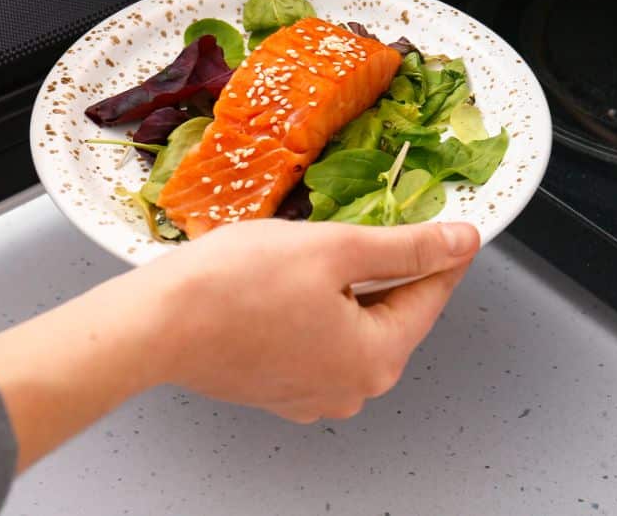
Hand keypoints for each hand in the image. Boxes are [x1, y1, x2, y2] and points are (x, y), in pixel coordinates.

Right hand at [0, 219, 478, 469]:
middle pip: (391, 314)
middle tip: (377, 221)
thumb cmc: (235, 286)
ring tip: (324, 244)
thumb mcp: (336, 249)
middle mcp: (349, 389)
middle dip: (388, 267)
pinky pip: (316, 339)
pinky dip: (316, 307)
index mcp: (375, 360)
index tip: (455, 227)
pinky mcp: (277, 387)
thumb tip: (460, 242)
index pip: (430, 296)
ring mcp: (311, 394)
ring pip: (350, 325)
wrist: (156, 322)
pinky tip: (294, 277)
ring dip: (347, 285)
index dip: (443, 253)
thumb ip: (406, 246)